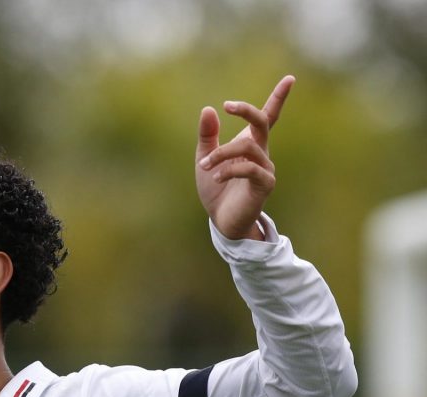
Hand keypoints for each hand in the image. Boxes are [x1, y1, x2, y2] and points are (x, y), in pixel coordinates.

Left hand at [195, 75, 294, 239]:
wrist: (221, 220)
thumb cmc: (215, 190)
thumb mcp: (205, 159)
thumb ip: (207, 136)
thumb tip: (208, 109)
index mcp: (249, 144)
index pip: (268, 117)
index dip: (279, 98)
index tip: (289, 78)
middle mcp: (261, 153)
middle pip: (262, 123)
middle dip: (246, 111)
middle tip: (227, 106)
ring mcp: (266, 168)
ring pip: (247, 146)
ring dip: (221, 153)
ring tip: (204, 166)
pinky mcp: (265, 184)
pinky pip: (249, 168)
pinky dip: (229, 169)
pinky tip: (215, 177)